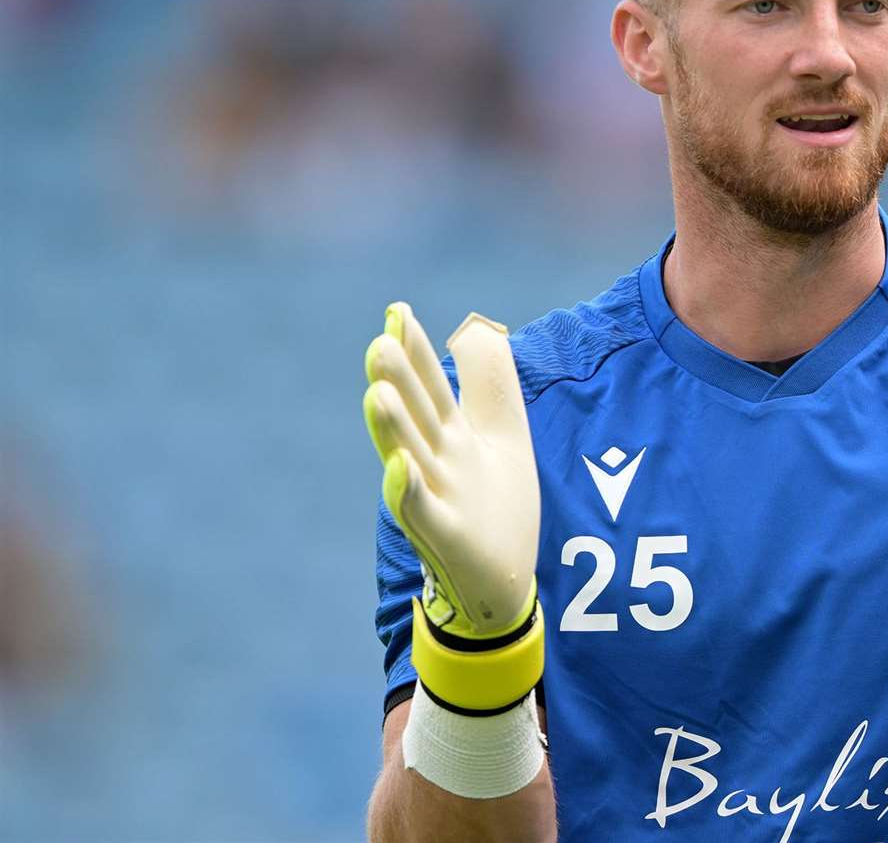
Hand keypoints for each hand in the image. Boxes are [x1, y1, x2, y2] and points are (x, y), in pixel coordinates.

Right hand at [364, 302, 542, 711]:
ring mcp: (438, 498)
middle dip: (397, 381)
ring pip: (409, 457)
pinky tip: (400, 465)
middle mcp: (437, 461)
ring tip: (376, 394)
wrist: (507, 579)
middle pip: (415, 415)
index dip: (416, 349)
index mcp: (452, 434)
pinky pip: (422, 511)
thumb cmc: (498, 505)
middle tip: (380, 342)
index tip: (397, 310)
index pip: (431, 384)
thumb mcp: (502, 433)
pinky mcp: (446, 537)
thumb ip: (488, 384)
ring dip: (392, 428)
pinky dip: (407, 490)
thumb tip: (477, 328)